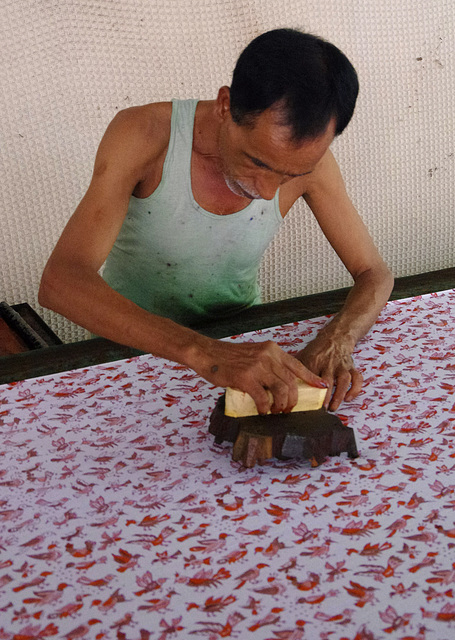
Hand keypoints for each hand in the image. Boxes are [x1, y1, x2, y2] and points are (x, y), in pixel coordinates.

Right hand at [193, 338, 326, 414]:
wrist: (207, 353)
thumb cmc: (228, 357)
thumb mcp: (254, 354)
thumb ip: (268, 365)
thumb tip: (280, 385)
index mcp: (272, 350)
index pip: (297, 365)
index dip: (311, 377)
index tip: (322, 387)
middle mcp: (268, 356)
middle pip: (291, 381)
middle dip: (293, 399)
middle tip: (287, 409)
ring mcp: (257, 366)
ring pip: (281, 390)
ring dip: (281, 405)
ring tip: (276, 411)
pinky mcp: (245, 378)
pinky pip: (263, 397)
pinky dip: (264, 407)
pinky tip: (262, 411)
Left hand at [296, 334, 362, 410]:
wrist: (335, 337)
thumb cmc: (318, 349)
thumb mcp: (304, 355)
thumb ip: (294, 368)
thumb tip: (282, 383)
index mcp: (315, 361)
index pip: (310, 376)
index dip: (308, 390)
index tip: (305, 402)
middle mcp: (329, 363)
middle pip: (328, 380)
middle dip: (326, 396)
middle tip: (322, 409)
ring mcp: (341, 365)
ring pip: (344, 380)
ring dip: (340, 395)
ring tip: (333, 407)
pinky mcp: (351, 367)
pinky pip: (357, 378)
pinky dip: (355, 389)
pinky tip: (348, 398)